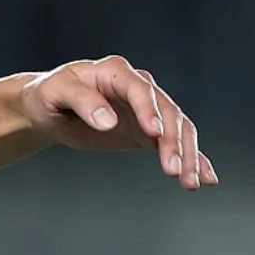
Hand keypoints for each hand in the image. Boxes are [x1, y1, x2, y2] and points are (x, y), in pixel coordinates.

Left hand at [21, 56, 216, 189]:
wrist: (49, 106)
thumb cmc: (50, 95)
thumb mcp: (56, 93)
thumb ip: (82, 101)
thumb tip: (108, 121)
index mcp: (116, 72)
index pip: (140, 90)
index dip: (149, 110)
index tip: (153, 134)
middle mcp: (138, 87)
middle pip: (167, 112)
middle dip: (173, 141)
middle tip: (173, 169)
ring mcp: (147, 108)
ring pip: (177, 129)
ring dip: (187, 154)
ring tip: (190, 182)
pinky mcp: (148, 129)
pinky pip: (176, 142)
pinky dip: (194, 158)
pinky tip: (205, 178)